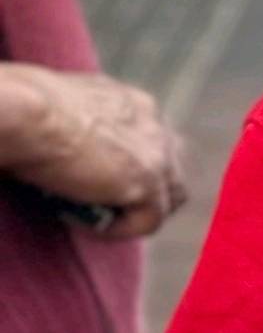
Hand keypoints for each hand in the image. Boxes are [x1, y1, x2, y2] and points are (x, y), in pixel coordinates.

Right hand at [0, 66, 182, 237]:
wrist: (24, 112)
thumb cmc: (20, 108)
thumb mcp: (56, 110)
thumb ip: (72, 127)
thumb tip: (58, 150)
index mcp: (131, 103)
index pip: (153, 139)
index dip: (133, 165)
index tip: (99, 180)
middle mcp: (153, 123)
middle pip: (172, 169)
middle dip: (147, 192)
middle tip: (104, 207)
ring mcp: (156, 153)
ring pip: (168, 198)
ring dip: (134, 212)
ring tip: (93, 217)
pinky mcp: (147, 181)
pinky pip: (148, 221)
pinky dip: (117, 229)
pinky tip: (82, 224)